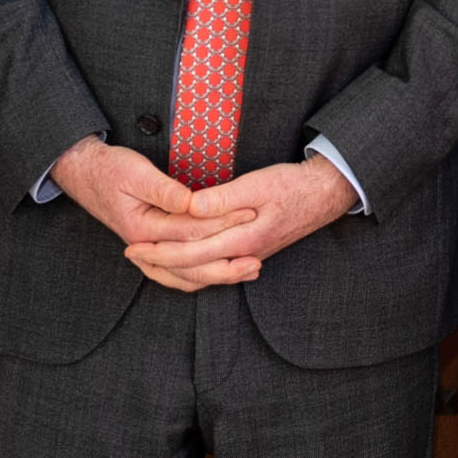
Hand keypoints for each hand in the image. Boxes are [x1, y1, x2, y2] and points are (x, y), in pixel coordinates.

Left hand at [120, 157, 358, 289]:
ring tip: (150, 261)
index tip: (134, 245)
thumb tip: (190, 206)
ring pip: (205, 274)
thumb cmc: (293, 185)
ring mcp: (250, 255)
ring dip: (175, 269)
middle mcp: (245, 253)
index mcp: (243, 239)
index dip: (160, 251)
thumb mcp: (258, 184)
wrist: (326, 193)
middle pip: (193, 268)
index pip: (192, 253)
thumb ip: (223, 198)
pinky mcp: (253, 250)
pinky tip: (185, 261)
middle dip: (159, 263)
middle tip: (131, 254)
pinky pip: (217, 268)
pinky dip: (195, 268)